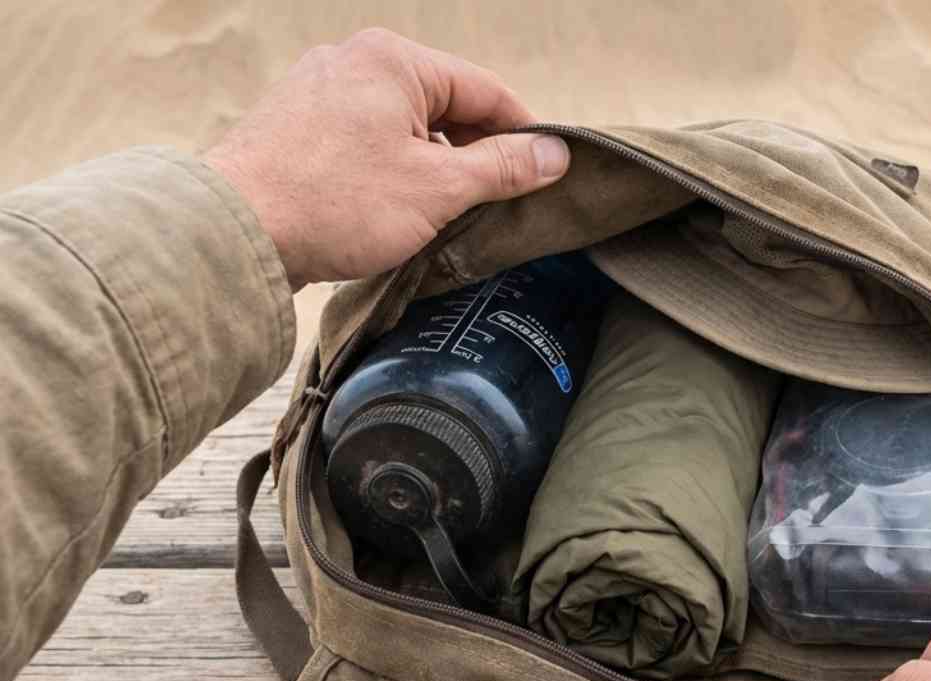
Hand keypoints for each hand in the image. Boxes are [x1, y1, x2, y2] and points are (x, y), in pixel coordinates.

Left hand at [203, 29, 570, 289]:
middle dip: (474, 155)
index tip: (548, 176)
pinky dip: (392, 170)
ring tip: (445, 217)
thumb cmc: (336, 203)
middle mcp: (354, 59)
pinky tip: (395, 211)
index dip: (524, 135)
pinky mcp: (296, 124)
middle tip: (498, 206)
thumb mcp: (438, 188)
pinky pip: (366, 139)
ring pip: (404, 126)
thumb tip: (555, 155)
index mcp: (395, 60)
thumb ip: (502, 168)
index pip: (486, 91)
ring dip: (433, 167)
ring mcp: (319, 89)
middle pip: (444, 106)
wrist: (234, 231)